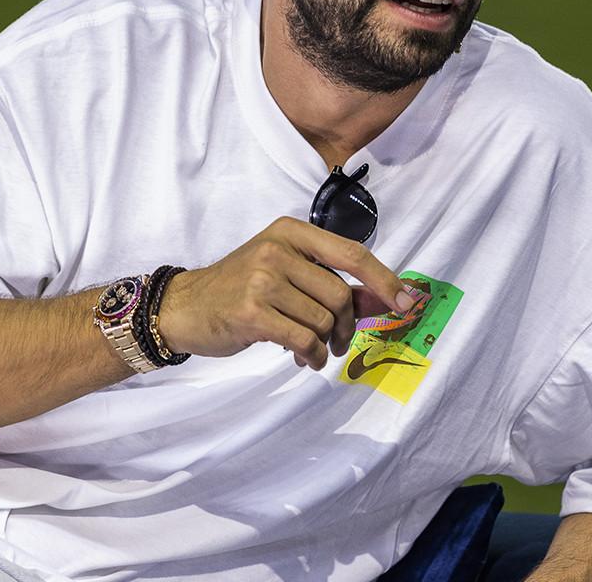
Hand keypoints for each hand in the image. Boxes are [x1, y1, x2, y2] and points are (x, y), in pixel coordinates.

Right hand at [156, 217, 415, 369]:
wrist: (184, 306)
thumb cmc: (241, 289)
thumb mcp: (288, 275)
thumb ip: (337, 285)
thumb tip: (391, 301)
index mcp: (292, 231)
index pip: (352, 254)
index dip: (384, 280)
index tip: (406, 304)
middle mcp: (278, 249)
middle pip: (340, 295)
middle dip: (347, 327)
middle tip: (338, 344)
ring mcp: (262, 279)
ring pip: (323, 320)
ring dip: (325, 345)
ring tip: (311, 351)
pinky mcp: (251, 311)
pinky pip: (303, 340)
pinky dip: (310, 356)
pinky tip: (302, 359)